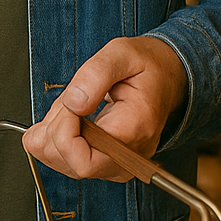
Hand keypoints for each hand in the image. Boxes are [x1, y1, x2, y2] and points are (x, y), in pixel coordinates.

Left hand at [22, 36, 187, 181]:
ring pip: (59, 160)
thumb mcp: (122, 54)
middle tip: (76, 96)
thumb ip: (95, 74)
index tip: (70, 102)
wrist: (165, 80)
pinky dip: (56, 134)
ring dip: (55, 127)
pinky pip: (61, 158)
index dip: (63, 132)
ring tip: (78, 103)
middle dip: (57, 124)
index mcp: (133, 133)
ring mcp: (114, 166)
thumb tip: (72, 104)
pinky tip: (74, 116)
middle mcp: (125, 160)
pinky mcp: (103, 165)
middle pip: (67, 162)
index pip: (83, 161)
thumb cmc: (146, 67)